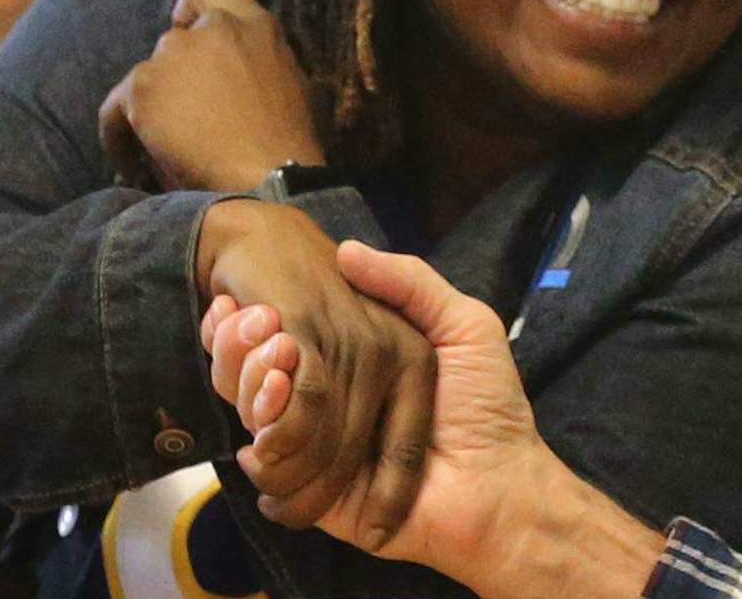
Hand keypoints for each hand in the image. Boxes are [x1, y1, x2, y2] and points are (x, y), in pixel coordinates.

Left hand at [98, 0, 323, 193]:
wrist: (270, 183)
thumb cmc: (288, 151)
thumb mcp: (289, 88)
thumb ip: (255, 66)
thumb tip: (224, 83)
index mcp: (258, 26)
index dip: (188, 9)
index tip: (186, 32)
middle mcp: (215, 28)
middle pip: (173, 41)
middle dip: (175, 78)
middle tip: (183, 119)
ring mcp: (176, 53)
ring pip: (146, 77)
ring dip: (153, 107)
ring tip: (160, 147)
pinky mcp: (144, 84)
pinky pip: (115, 110)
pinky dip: (119, 136)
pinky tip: (132, 165)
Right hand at [204, 242, 662, 595]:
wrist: (500, 485)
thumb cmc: (487, 401)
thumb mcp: (462, 324)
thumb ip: (410, 284)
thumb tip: (347, 250)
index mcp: (361, 373)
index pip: (294, 343)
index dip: (258, 321)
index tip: (241, 297)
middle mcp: (334, 408)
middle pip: (264, 374)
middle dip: (243, 344)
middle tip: (248, 316)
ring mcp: (318, 450)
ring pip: (253, 408)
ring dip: (245, 372)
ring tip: (262, 340)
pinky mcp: (311, 490)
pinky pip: (265, 456)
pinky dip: (255, 418)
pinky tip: (266, 389)